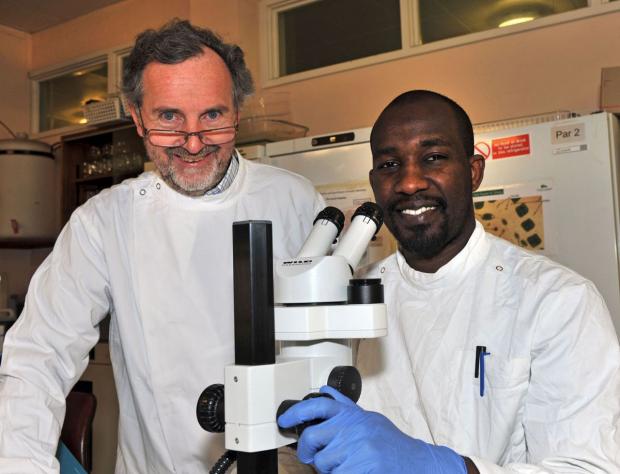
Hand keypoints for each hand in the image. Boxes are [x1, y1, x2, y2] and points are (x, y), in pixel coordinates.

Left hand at [277, 385, 465, 473]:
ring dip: (330, 468)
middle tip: (311, 456)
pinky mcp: (361, 466)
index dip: (297, 412)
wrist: (417, 462)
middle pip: (312, 438)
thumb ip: (345, 408)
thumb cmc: (391, 443)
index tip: (284, 420)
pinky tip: (355, 470)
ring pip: (323, 462)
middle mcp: (352, 427)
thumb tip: (324, 392)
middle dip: (308, 451)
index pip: (318, 405)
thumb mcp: (368, 419)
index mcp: (352, 415)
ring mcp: (356, 447)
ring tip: (347, 464)